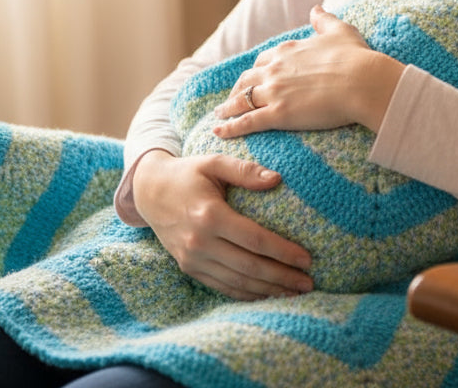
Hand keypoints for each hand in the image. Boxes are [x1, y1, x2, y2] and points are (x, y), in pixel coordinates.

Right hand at [131, 149, 313, 299]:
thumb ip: (245, 170)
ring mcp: (192, 259)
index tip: (306, 259)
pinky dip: (246, 294)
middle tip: (308, 283)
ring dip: (268, 290)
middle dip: (282, 277)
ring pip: (237, 282)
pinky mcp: (189, 268)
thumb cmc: (187, 174)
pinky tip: (267, 293)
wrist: (149, 192)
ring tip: (294, 292)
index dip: (283, 251)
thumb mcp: (214, 163)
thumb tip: (276, 179)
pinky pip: (222, 286)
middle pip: (249, 266)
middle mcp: (200, 242)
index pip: (254, 239)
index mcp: (209, 215)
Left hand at [212, 5, 404, 137]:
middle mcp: (275, 68)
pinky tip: (219, 131)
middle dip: (237, 89)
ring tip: (219, 115)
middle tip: (231, 99)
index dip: (257, 70)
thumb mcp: (339, 31)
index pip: (263, 60)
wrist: (362, 82)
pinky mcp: (277, 114)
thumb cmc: (355, 57)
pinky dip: (230, 127)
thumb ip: (324, 20)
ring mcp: (274, 91)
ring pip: (242, 100)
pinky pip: (247, 121)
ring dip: (228, 108)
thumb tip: (316, 9)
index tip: (254, 78)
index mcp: (288, 50)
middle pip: (247, 79)